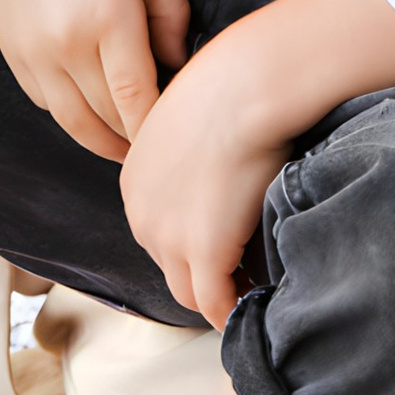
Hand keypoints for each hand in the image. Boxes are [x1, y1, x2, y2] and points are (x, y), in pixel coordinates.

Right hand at [0, 0, 193, 161]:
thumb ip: (173, 13)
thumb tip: (177, 65)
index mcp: (109, 14)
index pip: (137, 98)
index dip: (156, 129)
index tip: (178, 139)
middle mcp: (67, 41)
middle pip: (107, 118)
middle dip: (136, 137)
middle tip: (163, 144)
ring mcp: (34, 52)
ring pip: (74, 123)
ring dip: (104, 141)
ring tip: (129, 144)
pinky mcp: (14, 55)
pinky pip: (48, 104)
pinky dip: (73, 115)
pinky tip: (95, 108)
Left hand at [116, 0, 394, 325]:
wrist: (247, 84)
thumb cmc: (231, 85)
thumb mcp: (191, 119)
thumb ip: (192, 152)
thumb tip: (219, 169)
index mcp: (135, 181)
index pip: (158, 231)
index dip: (194, 240)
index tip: (226, 239)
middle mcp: (141, 214)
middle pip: (169, 265)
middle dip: (204, 270)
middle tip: (244, 269)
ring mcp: (168, 237)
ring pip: (189, 292)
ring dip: (219, 294)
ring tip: (253, 288)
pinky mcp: (203, 252)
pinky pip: (215, 304)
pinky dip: (233, 310)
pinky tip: (259, 301)